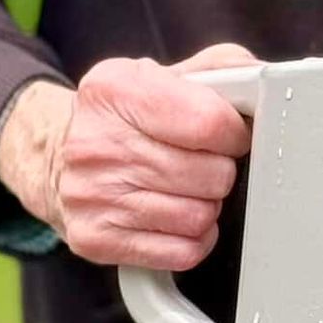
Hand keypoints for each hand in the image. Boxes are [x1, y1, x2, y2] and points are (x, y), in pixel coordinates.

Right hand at [0, 43, 256, 271]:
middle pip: (211, 174)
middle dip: (221, 170)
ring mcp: (91, 196)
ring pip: (200, 216)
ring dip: (208, 204)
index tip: (228, 135)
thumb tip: (265, 80)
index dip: (235, 134)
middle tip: (203, 162)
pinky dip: (194, 238)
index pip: (210, 123)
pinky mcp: (95, 240)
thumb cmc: (126, 115)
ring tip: (187, 188)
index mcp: (114, 90)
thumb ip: (222, 70)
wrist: (56, 157)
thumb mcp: (163, 74)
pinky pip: (183, 252)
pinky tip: (177, 216)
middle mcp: (95, 143)